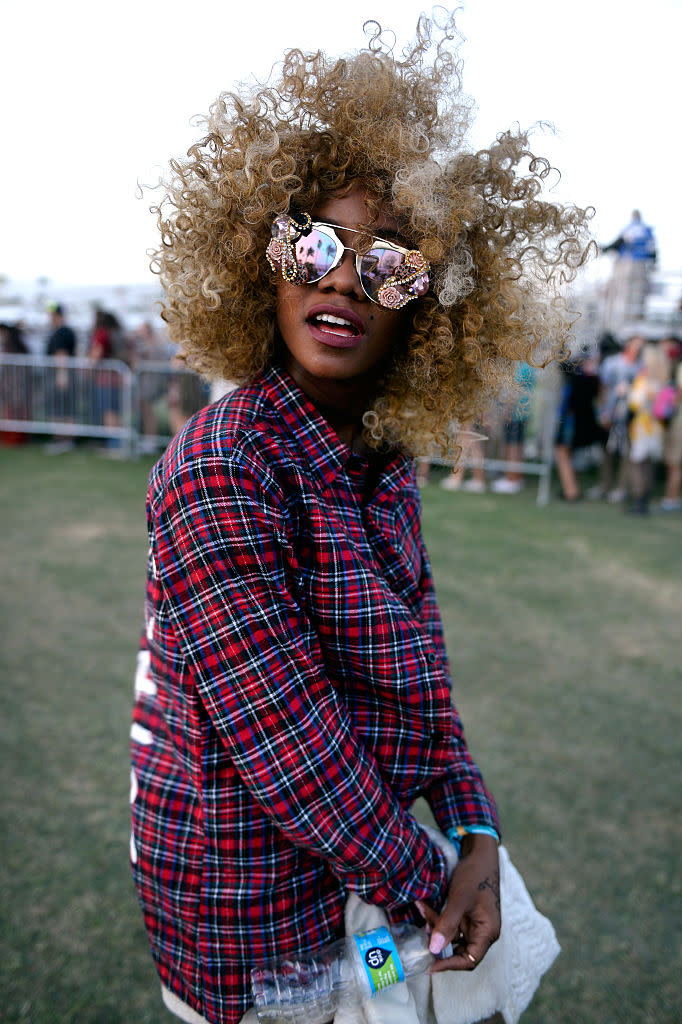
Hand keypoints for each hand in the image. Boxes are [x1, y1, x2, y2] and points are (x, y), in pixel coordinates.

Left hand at [416, 833, 499, 971]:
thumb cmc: (475, 875)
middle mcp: (483, 931)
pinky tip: (425, 906)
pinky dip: (438, 917)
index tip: (430, 965)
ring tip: (423, 909)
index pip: (469, 960)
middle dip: (439, 940)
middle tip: (423, 929)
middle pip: (459, 949)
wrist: (479, 852)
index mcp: (488, 932)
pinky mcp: (467, 914)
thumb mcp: (459, 900)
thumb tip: (434, 949)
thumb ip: (447, 925)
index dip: (449, 965)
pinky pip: (450, 923)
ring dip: (436, 925)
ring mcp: (475, 922)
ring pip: (451, 935)